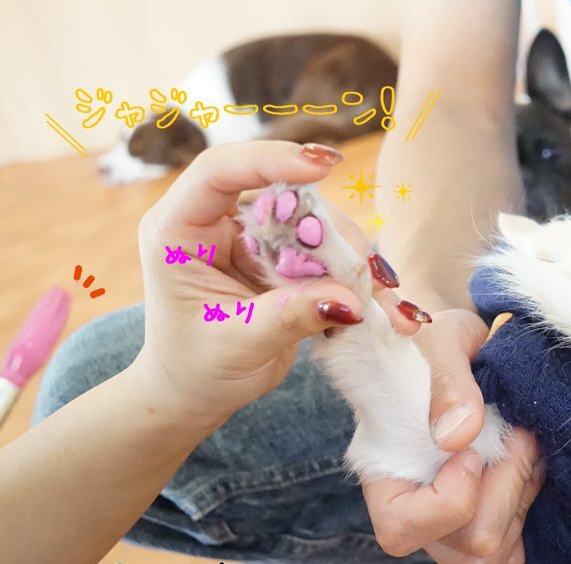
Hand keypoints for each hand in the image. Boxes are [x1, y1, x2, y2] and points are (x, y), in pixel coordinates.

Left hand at [130, 140, 421, 430]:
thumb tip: (353, 300)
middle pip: (286, 199)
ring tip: (386, 301)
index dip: (271, 160)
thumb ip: (293, 315)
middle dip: (334, 232)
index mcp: (181, 228)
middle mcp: (218, 223)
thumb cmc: (196, 369)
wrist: (195, 396)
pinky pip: (328, 255)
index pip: (221, 172)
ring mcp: (253, 240)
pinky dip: (357, 280)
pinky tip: (389, 308)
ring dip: (354, 260)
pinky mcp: (282, 260)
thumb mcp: (241, 341)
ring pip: (316, 226)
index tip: (323, 167)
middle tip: (369, 274)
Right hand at [362, 309, 544, 563]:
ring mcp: (446, 531)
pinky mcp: (481, 529)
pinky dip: (527, 526)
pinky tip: (530, 477)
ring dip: (521, 509)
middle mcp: (411, 514)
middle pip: (464, 550)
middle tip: (519, 436)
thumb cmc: (435, 341)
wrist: (459, 351)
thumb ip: (449, 381)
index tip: (469, 445)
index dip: (452, 496)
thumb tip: (458, 437)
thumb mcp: (441, 340)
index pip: (403, 529)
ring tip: (526, 456)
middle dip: (507, 492)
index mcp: (384, 476)